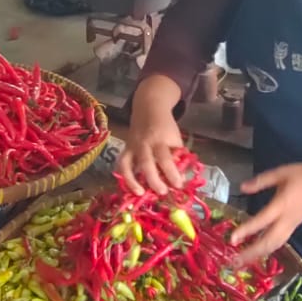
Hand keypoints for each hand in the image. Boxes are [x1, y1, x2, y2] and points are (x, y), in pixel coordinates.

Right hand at [115, 76, 186, 194]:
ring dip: (132, 180)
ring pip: (127, 164)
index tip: (178, 185)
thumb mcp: (176, 138)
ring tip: (139, 193)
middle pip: (146, 163)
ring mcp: (132, 146)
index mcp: (160, 139)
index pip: (165, 159)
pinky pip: (121, 163)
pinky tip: (130, 186)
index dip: (172, 173)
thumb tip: (180, 177)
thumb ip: (177, 156)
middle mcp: (144, 143)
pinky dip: (124, 176)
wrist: (149, 107)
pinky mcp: (125, 148)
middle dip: (154, 180)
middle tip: (162, 192)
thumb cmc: (165, 126)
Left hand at [230, 162, 301, 265]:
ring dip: (258, 254)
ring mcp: (292, 225)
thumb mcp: (281, 173)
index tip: (232, 239)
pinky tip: (258, 252)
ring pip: (274, 245)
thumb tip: (242, 187)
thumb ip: (261, 181)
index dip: (246, 231)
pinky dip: (267, 249)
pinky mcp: (294, 227)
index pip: (261, 221)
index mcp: (281, 205)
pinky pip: (279, 242)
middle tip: (235, 262)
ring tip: (243, 262)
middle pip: (268, 242)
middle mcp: (286, 220)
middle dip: (251, 253)